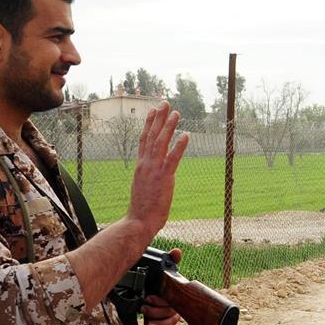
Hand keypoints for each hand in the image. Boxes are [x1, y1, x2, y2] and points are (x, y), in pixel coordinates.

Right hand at [127, 103, 188, 236]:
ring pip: (161, 143)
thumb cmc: (142, 209)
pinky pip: (173, 158)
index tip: (153, 111)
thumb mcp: (143, 188)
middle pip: (152, 136)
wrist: (138, 221)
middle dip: (159, 118)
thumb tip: (152, 176)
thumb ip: (148, 178)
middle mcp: (145, 164)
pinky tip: (185, 135)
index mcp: (140, 166)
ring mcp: (154, 170)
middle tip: (165, 103)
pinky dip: (179, 146)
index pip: (144, 140)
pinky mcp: (164, 178)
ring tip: (176, 113)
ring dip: (169, 126)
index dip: (149, 124)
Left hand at [141, 248, 181, 324]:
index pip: (171, 301)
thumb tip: (178, 251)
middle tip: (143, 308)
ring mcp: (172, 314)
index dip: (159, 301)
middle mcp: (176, 305)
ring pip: (170, 322)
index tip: (148, 298)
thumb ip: (172, 260)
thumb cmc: (161, 280)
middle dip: (156, 312)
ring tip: (148, 324)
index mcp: (176, 294)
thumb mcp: (163, 270)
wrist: (157, 287)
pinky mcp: (168, 322)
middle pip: (170, 313)